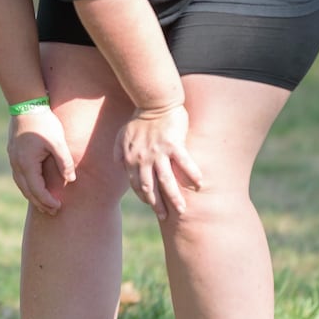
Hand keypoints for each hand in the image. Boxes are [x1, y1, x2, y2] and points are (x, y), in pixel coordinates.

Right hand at [6, 108, 75, 215]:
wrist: (26, 104)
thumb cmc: (44, 122)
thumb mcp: (58, 142)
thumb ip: (65, 162)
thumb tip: (71, 180)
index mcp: (27, 163)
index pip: (37, 190)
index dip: (48, 201)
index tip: (59, 207)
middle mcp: (16, 163)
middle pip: (27, 190)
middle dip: (40, 203)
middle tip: (53, 212)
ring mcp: (13, 158)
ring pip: (21, 184)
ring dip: (32, 195)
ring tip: (44, 203)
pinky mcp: (13, 153)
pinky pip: (19, 175)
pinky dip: (28, 185)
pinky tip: (35, 186)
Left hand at [116, 102, 201, 219]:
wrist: (154, 101)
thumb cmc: (139, 118)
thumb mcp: (122, 135)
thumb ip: (119, 151)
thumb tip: (119, 165)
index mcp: (131, 157)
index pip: (135, 183)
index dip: (143, 195)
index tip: (152, 203)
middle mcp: (143, 158)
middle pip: (150, 187)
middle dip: (157, 204)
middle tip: (164, 217)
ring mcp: (159, 152)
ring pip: (166, 181)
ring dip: (173, 198)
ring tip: (181, 210)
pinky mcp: (174, 145)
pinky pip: (184, 164)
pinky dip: (191, 175)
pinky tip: (199, 185)